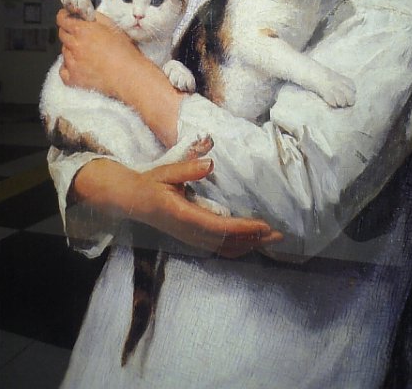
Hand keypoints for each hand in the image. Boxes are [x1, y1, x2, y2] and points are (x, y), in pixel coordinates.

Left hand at [57, 8, 139, 97]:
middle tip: (81, 35)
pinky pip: (63, 71)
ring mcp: (72, 62)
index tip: (65, 16)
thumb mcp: (112, 26)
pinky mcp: (74, 78)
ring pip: (64, 52)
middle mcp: (74, 45)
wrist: (129, 75)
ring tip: (87, 53)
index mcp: (82, 30)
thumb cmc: (125, 52)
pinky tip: (77, 65)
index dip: (64, 16)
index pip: (63, 19)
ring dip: (71, 50)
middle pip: (62, 35)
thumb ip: (96, 17)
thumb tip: (86, 13)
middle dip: (69, 32)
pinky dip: (67, 67)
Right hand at [75, 157, 283, 257]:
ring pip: (224, 248)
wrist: (131, 200)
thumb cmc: (150, 183)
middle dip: (254, 239)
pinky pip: (218, 248)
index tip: (264, 226)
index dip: (243, 228)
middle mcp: (188, 232)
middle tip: (280, 234)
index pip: (219, 226)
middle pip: (227, 242)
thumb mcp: (167, 171)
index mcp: (183, 215)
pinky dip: (237, 248)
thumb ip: (188, 168)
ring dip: (248, 245)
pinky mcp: (191, 238)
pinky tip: (249, 244)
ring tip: (270, 240)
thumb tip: (210, 163)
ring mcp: (190, 238)